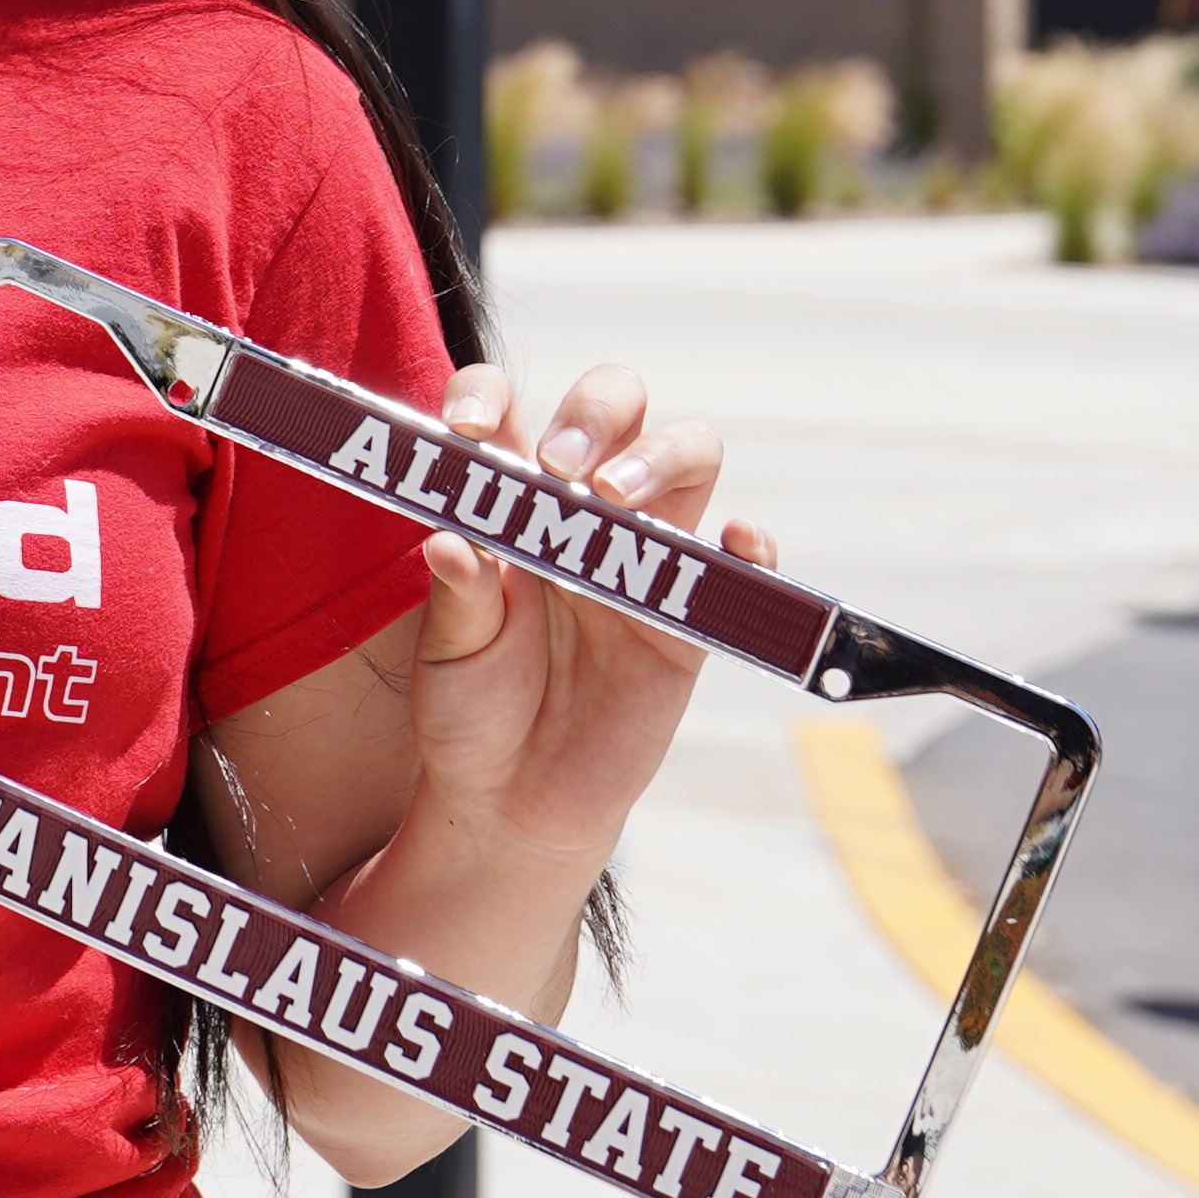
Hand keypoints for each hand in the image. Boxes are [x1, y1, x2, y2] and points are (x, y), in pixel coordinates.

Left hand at [402, 361, 742, 879]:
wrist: (515, 803)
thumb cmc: (472, 711)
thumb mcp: (448, 655)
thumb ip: (457, 596)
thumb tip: (447, 541)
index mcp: (508, 499)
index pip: (506, 406)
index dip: (486, 394)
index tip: (466, 430)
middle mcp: (580, 509)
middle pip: (615, 409)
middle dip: (593, 415)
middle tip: (557, 465)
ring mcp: (644, 555)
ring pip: (686, 456)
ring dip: (659, 457)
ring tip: (615, 497)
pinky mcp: (689, 618)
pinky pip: (741, 566)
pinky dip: (751, 544)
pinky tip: (735, 540)